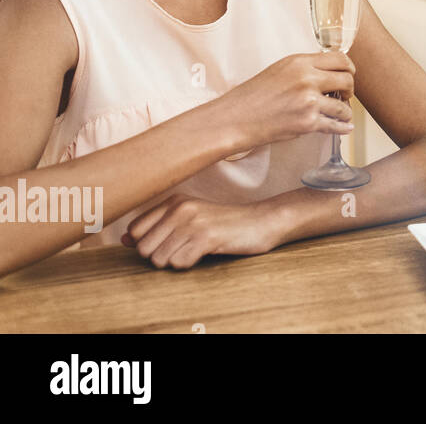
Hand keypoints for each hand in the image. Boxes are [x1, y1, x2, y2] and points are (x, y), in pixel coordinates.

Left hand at [122, 195, 283, 269]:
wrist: (262, 221)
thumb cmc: (224, 223)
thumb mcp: (190, 218)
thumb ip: (157, 227)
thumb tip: (123, 241)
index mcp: (174, 201)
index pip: (134, 231)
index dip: (147, 244)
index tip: (168, 243)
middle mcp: (180, 208)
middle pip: (144, 248)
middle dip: (159, 257)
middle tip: (182, 250)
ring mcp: (193, 222)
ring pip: (159, 259)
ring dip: (175, 262)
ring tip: (194, 251)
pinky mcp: (207, 237)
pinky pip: (179, 263)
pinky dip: (189, 264)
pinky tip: (204, 254)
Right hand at [202, 52, 355, 151]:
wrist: (234, 119)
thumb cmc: (252, 96)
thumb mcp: (279, 71)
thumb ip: (304, 69)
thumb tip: (328, 73)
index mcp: (299, 62)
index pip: (340, 58)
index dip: (349, 68)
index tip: (349, 75)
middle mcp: (307, 79)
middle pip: (347, 79)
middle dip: (349, 90)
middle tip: (345, 96)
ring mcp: (308, 101)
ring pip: (343, 106)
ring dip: (345, 112)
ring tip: (341, 114)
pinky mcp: (307, 122)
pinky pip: (336, 125)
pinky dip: (343, 128)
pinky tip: (344, 127)